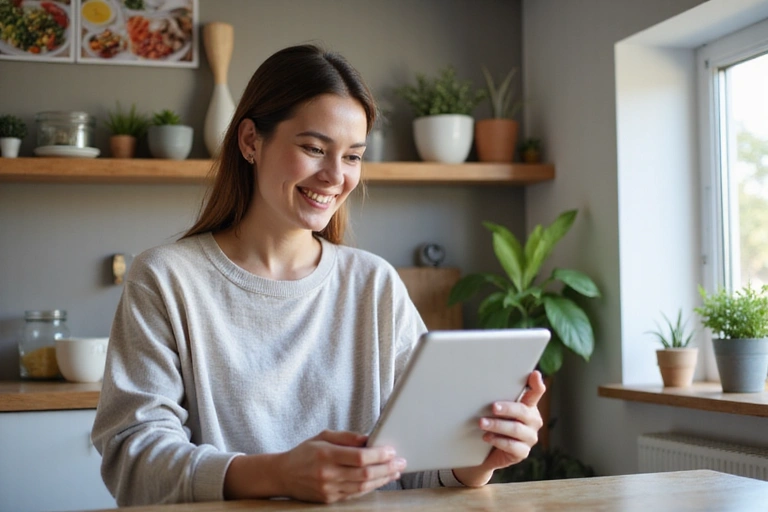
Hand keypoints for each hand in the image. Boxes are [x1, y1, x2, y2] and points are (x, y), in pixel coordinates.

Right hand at [275, 430, 404, 502]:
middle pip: (365, 474)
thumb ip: (347, 437)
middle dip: (387, 468)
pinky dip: (370, 487)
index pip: (359, 457)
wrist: (283, 475)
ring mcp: (329, 489)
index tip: (391, 450)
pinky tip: (380, 480)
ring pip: (362, 486)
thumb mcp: (323, 436)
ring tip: (395, 472)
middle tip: (401, 462)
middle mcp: (328, 473)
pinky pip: (355, 494)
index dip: (379, 455)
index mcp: (326, 454)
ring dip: (382, 479)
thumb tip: (369, 439)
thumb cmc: (304, 452)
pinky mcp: (329, 499)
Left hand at [453, 371, 545, 486]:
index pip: (536, 393)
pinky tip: (487, 437)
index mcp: (528, 406)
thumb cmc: (493, 423)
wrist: (487, 452)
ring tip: (482, 423)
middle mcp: (533, 420)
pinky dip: (498, 441)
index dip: (537, 384)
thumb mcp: (496, 409)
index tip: (534, 374)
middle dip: (507, 408)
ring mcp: (530, 437)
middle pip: (523, 411)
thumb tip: (482, 381)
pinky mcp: (523, 452)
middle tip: (493, 407)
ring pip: (516, 429)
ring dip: (497, 425)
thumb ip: (497, 397)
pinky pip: (512, 446)